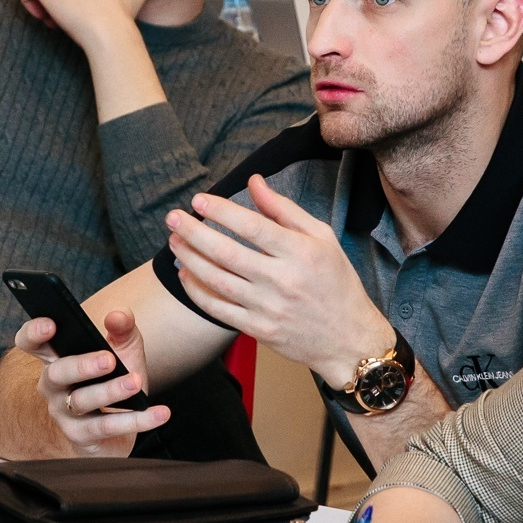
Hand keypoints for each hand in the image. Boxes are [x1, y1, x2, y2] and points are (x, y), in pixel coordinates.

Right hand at [14, 309, 169, 455]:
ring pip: (81, 401)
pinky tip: (159, 413)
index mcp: (57, 359)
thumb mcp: (123, 351)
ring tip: (136, 382)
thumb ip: (123, 329)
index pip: (32, 343)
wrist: (120, 428)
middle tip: (109, 359)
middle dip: (82, 365)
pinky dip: (136, 420)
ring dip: (110, 391)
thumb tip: (118, 316)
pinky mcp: (83, 437)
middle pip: (57, 373)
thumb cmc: (114, 382)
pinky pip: (107, 428)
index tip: (51, 324)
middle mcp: (54, 387)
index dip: (34, 333)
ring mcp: (64, 414)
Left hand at [165, 176, 392, 385]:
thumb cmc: (337, 283)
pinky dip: (197, 291)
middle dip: (194, 232)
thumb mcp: (322, 238)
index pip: (252, 226)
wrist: (349, 339)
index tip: (198, 200)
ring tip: (174, 241)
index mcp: (300, 252)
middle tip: (173, 217)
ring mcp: (268, 307)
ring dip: (190, 259)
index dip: (221, 211)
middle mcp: (282, 280)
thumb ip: (284, 209)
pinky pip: (219, 310)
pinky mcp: (258, 330)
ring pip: (217, 280)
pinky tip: (185, 274)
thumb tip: (254, 182)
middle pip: (227, 252)